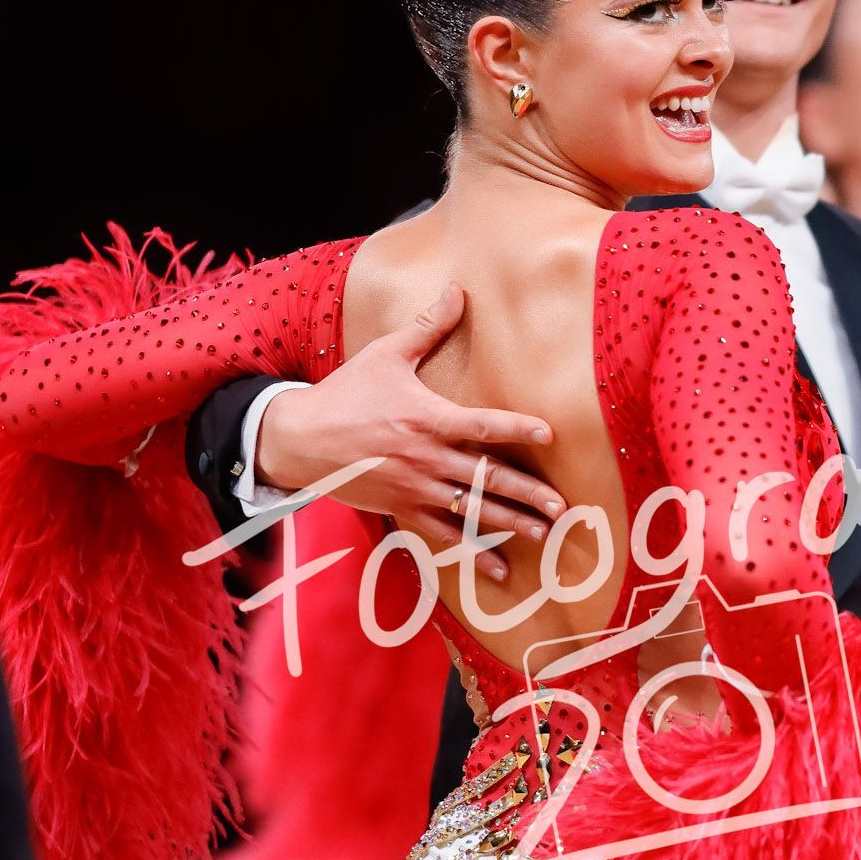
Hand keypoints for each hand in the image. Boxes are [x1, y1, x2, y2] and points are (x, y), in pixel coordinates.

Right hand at [256, 283, 564, 579]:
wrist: (299, 440)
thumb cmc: (345, 394)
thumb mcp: (385, 355)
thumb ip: (427, 327)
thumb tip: (458, 290)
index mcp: (426, 419)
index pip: (481, 425)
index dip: (516, 428)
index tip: (549, 434)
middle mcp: (425, 458)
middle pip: (485, 478)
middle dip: (526, 493)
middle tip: (561, 506)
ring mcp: (415, 489)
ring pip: (471, 511)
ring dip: (510, 524)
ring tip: (545, 534)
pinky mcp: (403, 509)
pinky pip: (444, 536)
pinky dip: (474, 553)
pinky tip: (501, 569)